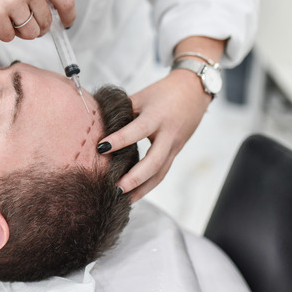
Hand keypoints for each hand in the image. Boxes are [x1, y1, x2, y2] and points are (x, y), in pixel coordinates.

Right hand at [0, 0, 75, 41]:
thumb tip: (55, 19)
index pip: (66, 2)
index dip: (67, 18)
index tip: (64, 24)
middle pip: (46, 23)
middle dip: (36, 27)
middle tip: (19, 18)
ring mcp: (13, 0)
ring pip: (29, 33)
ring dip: (18, 30)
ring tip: (4, 14)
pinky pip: (8, 37)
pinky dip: (1, 32)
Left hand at [97, 69, 211, 201]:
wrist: (194, 91)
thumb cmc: (163, 92)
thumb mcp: (142, 96)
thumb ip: (122, 112)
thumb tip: (97, 125)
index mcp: (157, 115)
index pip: (138, 130)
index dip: (120, 140)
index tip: (100, 148)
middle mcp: (168, 134)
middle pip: (154, 161)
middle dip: (135, 178)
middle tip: (116, 188)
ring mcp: (174, 146)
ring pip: (160, 173)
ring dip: (142, 189)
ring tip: (124, 201)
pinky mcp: (175, 153)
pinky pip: (162, 172)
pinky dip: (148, 185)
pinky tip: (134, 194)